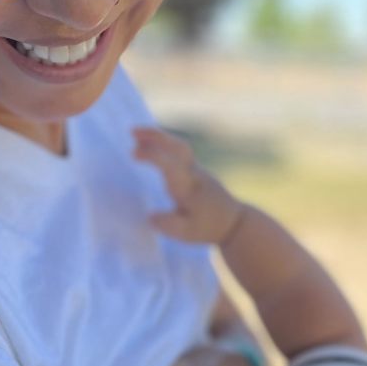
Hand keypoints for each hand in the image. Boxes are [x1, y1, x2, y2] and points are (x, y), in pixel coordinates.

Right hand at [133, 127, 245, 242]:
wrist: (234, 222)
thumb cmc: (209, 227)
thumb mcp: (188, 234)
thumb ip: (168, 225)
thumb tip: (150, 216)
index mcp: (188, 186)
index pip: (170, 164)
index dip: (152, 155)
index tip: (133, 153)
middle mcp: (193, 173)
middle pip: (177, 146)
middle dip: (155, 136)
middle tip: (132, 131)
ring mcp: (196, 170)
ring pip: (178, 146)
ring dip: (158, 138)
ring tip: (136, 134)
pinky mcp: (195, 171)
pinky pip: (179, 152)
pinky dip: (164, 145)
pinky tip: (150, 144)